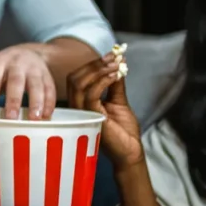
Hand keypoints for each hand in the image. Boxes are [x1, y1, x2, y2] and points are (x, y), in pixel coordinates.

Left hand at [0, 45, 55, 120]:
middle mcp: (17, 63)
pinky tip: (46, 116)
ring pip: (36, 84)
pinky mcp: (47, 75)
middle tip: (11, 118)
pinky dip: (49, 103)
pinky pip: (50, 89)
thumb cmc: (1, 68)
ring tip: (34, 119)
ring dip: (36, 102)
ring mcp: (34, 68)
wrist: (27, 52)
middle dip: (13, 100)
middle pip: (15, 80)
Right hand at [66, 52, 143, 169]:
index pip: (78, 78)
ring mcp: (82, 112)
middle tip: (113, 57)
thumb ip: (115, 83)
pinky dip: (102, 81)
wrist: (131, 151)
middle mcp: (77, 107)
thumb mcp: (119, 100)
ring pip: (79, 83)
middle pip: (75, 77)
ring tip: (116, 65)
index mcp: (81, 102)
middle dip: (94, 64)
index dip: (93, 64)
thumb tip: (117, 62)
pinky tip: (115, 76)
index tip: (111, 54)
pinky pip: (91, 94)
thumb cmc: (123, 131)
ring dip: (98, 70)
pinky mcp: (91, 117)